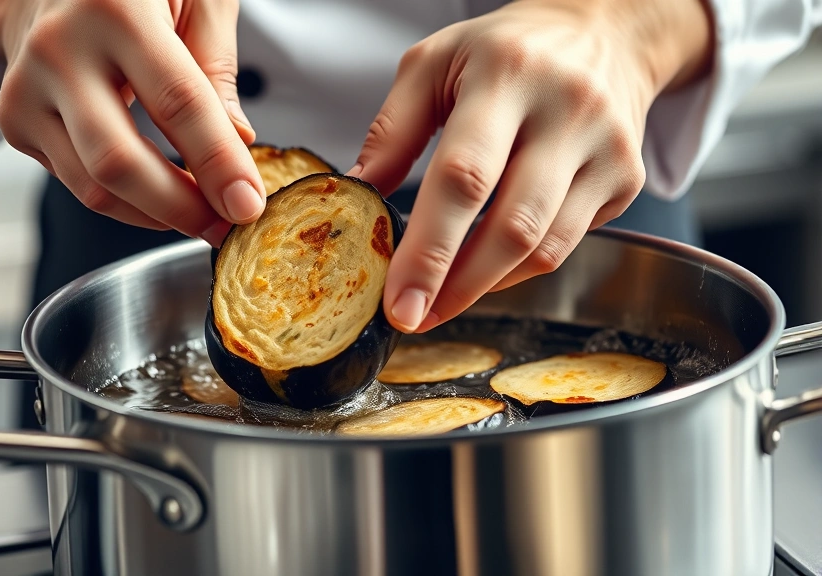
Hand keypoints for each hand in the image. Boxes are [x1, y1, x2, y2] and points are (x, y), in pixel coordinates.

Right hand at [0, 0, 264, 244]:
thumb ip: (216, 66)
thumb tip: (237, 142)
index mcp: (115, 5)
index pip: (178, 102)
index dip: (218, 163)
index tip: (248, 206)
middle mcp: (59, 47)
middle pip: (120, 160)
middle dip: (181, 209)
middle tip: (226, 228)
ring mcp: (26, 88)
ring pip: (95, 186)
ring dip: (157, 215)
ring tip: (201, 214)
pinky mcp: (14, 120)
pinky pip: (79, 184)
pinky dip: (128, 202)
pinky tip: (160, 191)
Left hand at [350, 0, 711, 332]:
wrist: (605, 32)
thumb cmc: (507, 49)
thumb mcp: (434, 63)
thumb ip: (393, 129)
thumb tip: (358, 193)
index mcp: (507, 75)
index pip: (464, 177)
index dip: (429, 249)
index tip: (399, 299)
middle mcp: (567, 111)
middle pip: (512, 225)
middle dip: (457, 286)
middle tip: (415, 316)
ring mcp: (606, 148)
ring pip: (544, 247)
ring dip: (485, 286)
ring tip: (441, 299)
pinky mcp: (627, 179)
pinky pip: (566, 245)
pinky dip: (518, 269)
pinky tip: (485, 267)